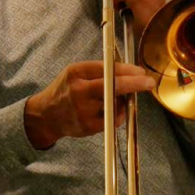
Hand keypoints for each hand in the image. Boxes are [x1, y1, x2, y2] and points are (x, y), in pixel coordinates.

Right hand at [24, 61, 154, 149]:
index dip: (127, 70)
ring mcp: (83, 110)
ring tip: (116, 99)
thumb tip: (129, 72)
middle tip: (148, 83)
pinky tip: (109, 111)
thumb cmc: (66, 90)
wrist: (46, 115)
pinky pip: (113, 119)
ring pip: (116, 104)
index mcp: (76, 72)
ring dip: (123, 101)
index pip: (107, 68)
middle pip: (113, 86)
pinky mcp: (88, 126)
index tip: (140, 72)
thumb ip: (98, 71)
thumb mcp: (75, 73)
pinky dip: (116, 114)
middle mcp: (79, 90)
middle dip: (134, 84)